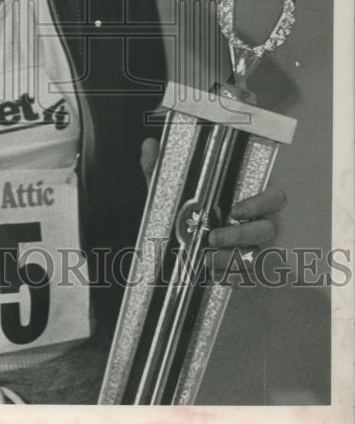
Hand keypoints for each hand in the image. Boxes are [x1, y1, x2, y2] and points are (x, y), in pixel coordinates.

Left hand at [139, 137, 287, 269]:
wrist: (183, 244)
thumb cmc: (186, 209)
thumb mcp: (172, 190)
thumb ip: (161, 168)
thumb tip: (149, 145)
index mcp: (249, 197)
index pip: (274, 198)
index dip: (260, 204)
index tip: (234, 210)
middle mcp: (259, 223)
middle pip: (268, 230)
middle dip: (240, 236)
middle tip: (212, 238)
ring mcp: (258, 248)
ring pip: (258, 257)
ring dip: (232, 260)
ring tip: (205, 260)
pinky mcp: (250, 271)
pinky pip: (249, 278)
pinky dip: (231, 277)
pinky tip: (212, 275)